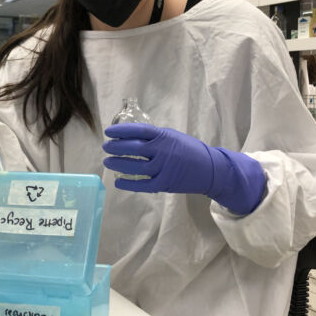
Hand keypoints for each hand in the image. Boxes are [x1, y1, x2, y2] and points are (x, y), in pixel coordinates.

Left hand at [103, 123, 265, 214]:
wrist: (210, 169)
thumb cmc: (190, 150)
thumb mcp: (173, 137)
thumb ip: (155, 137)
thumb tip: (132, 136)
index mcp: (164, 136)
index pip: (138, 131)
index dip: (121, 131)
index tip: (109, 132)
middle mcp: (162, 151)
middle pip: (133, 148)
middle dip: (116, 147)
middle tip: (106, 147)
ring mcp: (163, 168)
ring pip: (135, 166)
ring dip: (118, 164)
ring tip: (108, 162)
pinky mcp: (164, 184)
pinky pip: (142, 184)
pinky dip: (129, 183)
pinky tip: (118, 181)